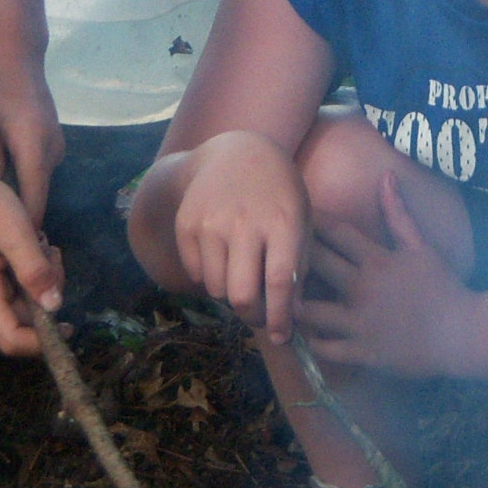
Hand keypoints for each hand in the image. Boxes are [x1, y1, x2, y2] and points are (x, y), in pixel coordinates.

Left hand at [0, 38, 63, 224]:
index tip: (5, 256)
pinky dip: (22, 181)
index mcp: (34, 152)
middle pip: (37, 198)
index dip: (21, 233)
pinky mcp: (52, 139)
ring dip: (19, 199)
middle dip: (19, 221)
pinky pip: (37, 170)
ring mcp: (57, 145)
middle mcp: (53, 153)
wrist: (15, 49)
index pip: (33, 205)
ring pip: (37, 184)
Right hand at [0, 165, 62, 356]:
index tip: (70, 326)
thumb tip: (55, 307)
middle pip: (22, 321)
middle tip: (53, 254)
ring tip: (43, 245)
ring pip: (22, 304)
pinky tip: (35, 247)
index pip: (12, 340)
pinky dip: (31, 273)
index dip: (43, 341)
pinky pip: (15, 289)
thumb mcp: (14, 232)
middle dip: (46, 295)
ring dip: (41, 280)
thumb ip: (35, 270)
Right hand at [173, 153, 309, 343]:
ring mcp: (211, 223)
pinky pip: (196, 273)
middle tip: (258, 317)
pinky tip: (222, 258)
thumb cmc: (278, 191)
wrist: (235, 152)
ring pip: (217, 289)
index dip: (280, 317)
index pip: (279, 282)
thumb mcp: (301, 219)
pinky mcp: (187, 224)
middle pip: (240, 295)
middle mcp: (244, 223)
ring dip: (230, 295)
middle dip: (251, 317)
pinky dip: (210, 277)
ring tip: (242, 279)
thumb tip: (293, 314)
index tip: (282, 336)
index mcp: (281, 222)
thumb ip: (300, 265)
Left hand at [297, 178, 475, 378]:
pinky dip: (313, 342)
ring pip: (311, 312)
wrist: (464, 332)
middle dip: (289, 258)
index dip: (309, 221)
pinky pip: (327, 348)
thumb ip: (398, 214)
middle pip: (315, 266)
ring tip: (281, 302)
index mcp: (377, 259)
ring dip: (294, 306)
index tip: (290, 215)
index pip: (334, 232)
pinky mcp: (365, 352)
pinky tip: (306, 334)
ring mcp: (363, 322)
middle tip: (270, 255)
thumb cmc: (442, 286)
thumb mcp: (421, 247)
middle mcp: (364, 288)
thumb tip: (386, 176)